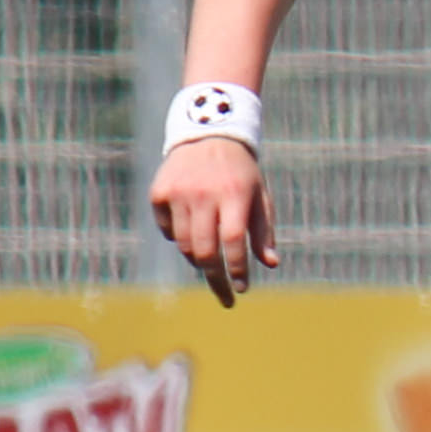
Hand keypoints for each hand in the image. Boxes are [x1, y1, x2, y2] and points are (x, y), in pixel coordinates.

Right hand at [151, 136, 276, 304]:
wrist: (207, 135)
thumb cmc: (240, 173)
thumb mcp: (259, 195)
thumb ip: (264, 230)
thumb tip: (270, 264)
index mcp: (234, 193)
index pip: (234, 241)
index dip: (237, 269)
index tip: (241, 289)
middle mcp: (204, 193)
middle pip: (205, 250)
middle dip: (216, 278)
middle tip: (225, 295)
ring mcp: (179, 193)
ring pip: (184, 245)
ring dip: (199, 259)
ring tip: (211, 257)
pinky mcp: (159, 193)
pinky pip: (167, 231)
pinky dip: (178, 238)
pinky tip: (190, 226)